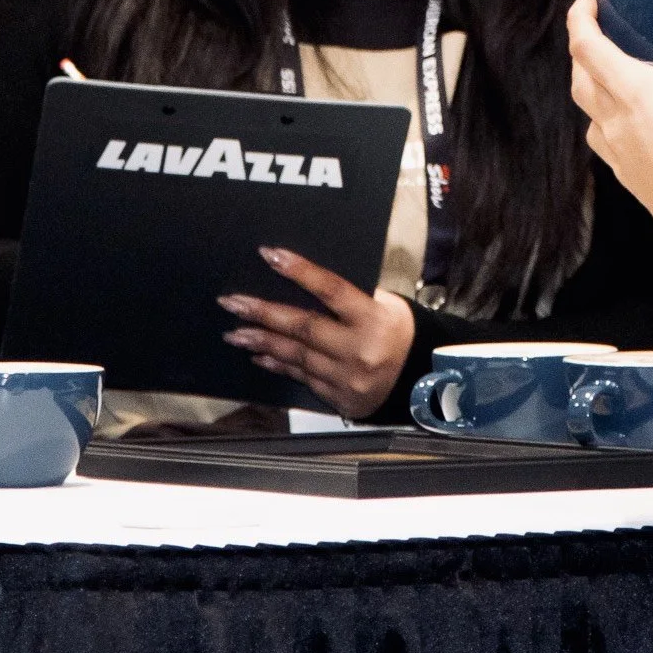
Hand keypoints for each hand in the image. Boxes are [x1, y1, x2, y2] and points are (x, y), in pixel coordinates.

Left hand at [220, 248, 415, 417]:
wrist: (421, 381)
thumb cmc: (398, 332)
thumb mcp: (386, 306)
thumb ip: (350, 297)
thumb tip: (305, 280)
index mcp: (372, 318)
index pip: (331, 290)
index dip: (300, 271)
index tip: (270, 255)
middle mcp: (358, 349)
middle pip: (303, 327)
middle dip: (263, 313)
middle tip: (232, 302)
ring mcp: (346, 377)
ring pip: (296, 356)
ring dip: (262, 342)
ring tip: (234, 333)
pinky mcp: (337, 397)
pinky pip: (301, 378)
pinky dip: (278, 365)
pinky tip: (258, 355)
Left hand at [566, 0, 652, 265]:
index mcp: (631, 91)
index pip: (585, 46)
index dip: (579, 18)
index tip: (587, 2)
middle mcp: (614, 121)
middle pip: (579, 79)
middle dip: (582, 52)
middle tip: (600, 36)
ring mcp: (618, 153)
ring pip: (589, 114)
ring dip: (594, 91)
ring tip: (616, 81)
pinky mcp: (630, 178)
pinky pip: (607, 143)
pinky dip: (611, 125)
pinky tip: (637, 128)